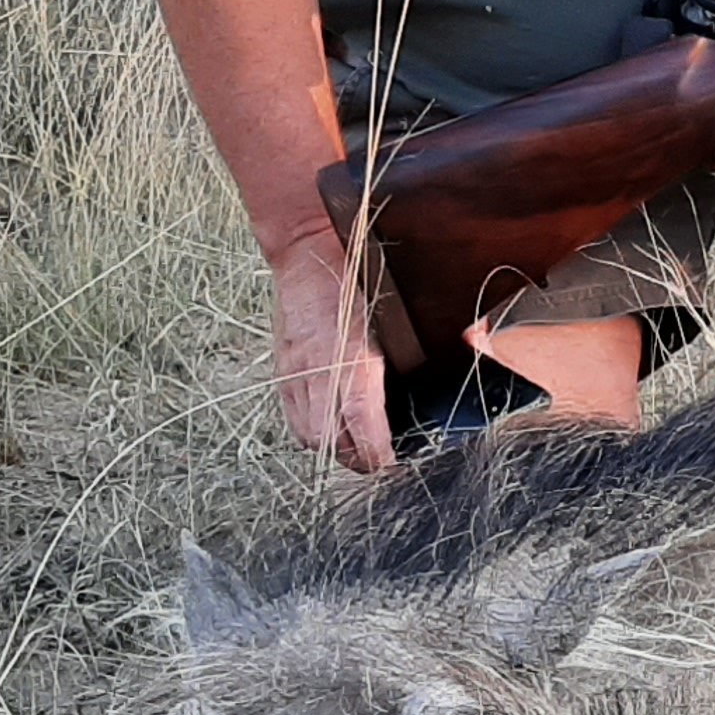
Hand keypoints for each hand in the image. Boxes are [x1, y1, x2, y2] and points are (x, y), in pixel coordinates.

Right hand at [265, 229, 395, 470]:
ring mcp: (296, 372)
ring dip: (332, 448)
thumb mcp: (392, 318)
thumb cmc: (355, 278)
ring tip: (353, 448)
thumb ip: (405, 357)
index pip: (361, 425)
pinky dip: (311, 429)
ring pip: (309, 434)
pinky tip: (327, 426)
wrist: (307, 253)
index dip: (376, 453)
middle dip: (356, 459)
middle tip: (376, 461)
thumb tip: (431, 379)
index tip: (389, 461)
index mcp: (353, 359)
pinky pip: (293, 415)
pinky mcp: (282, 369)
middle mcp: (320, 371)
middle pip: (332, 440)